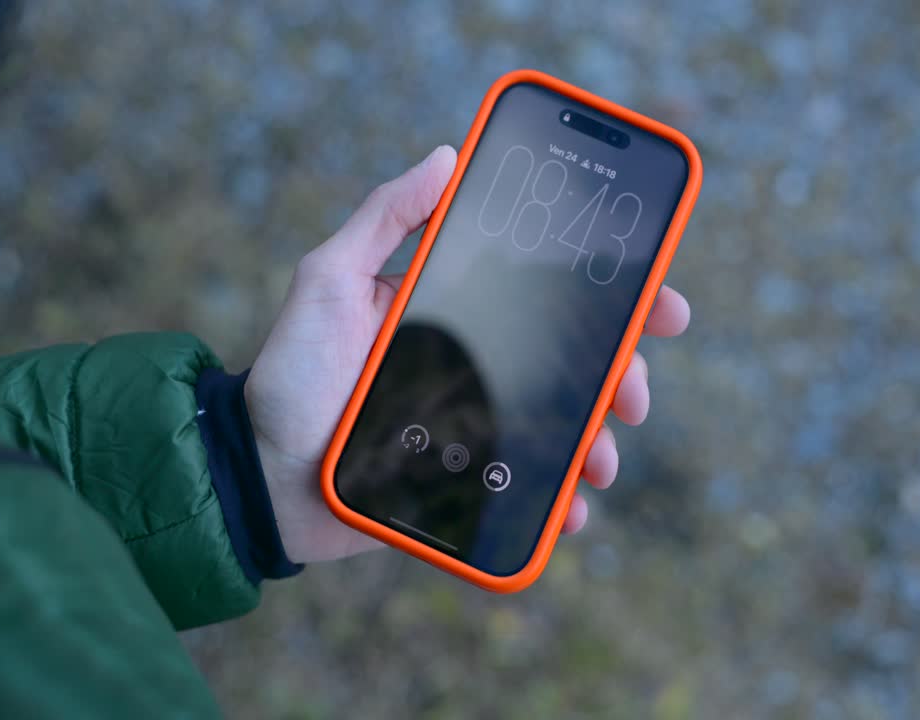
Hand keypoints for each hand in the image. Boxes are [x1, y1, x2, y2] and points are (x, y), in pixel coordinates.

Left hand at [245, 146, 691, 563]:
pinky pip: (525, 492)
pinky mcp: (464, 485)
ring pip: (560, 430)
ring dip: (595, 443)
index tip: (660, 304)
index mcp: (456, 315)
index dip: (613, 297)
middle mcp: (474, 367)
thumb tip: (445, 155)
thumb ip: (383, 218)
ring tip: (599, 461)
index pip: (547, 299)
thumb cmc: (291, 372)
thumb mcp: (328, 280)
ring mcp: (474, 428)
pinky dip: (559, 504)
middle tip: (634, 395)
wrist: (259, 475)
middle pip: (571, 365)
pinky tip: (571, 511)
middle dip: (621, 375)